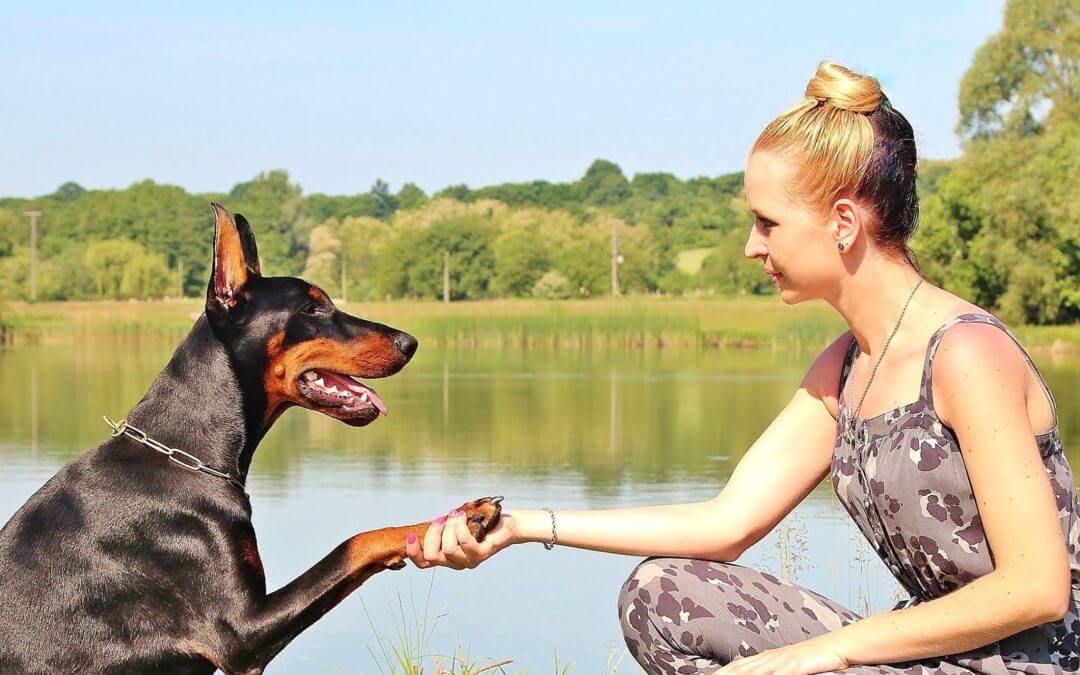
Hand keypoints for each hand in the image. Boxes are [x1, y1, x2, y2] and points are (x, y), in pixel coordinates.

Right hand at [405, 507, 518, 569]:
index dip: (413, 552)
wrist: (507, 524)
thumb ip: (441, 528)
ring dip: (449, 527)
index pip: (423, 563)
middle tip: (443, 518)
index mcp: (446, 557)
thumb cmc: (479, 521)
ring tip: (458, 515)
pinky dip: (461, 526)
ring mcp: (468, 561)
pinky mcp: (481, 555)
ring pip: (447, 549)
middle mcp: (456, 562)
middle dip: (432, 533)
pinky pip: (464, 542)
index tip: (411, 536)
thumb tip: (423, 525)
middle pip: (431, 556)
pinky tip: (464, 516)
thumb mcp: (455, 524)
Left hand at [713, 639, 848, 674]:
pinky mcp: (796, 666)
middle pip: (741, 668)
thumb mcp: (788, 665)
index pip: (737, 666)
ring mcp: (783, 661)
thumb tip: (754, 673)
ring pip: (755, 672)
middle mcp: (770, 658)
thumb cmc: (812, 659)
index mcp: (766, 657)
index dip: (722, 672)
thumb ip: (771, 670)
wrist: (836, 645)